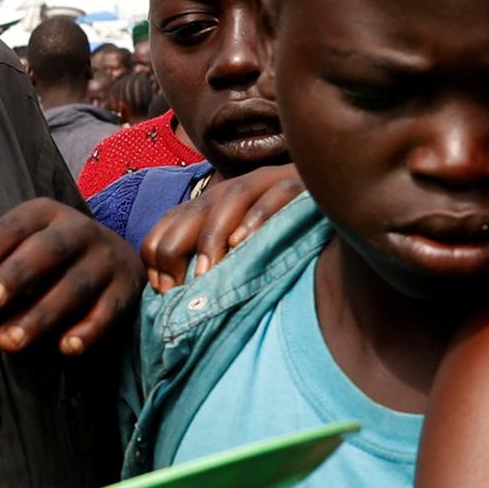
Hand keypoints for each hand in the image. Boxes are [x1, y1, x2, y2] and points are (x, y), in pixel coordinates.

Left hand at [0, 199, 140, 355]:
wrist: (114, 258)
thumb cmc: (49, 257)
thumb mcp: (22, 245)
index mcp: (45, 213)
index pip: (10, 230)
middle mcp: (79, 230)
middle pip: (47, 251)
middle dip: (14, 276)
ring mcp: (107, 258)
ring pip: (75, 286)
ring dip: (41, 315)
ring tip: (8, 341)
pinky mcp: (127, 289)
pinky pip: (108, 311)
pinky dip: (88, 330)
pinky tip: (66, 348)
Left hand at [141, 164, 300, 292]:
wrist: (331, 201)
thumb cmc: (281, 240)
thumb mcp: (237, 254)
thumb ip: (210, 268)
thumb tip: (176, 304)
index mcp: (212, 205)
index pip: (169, 222)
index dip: (157, 257)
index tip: (165, 294)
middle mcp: (233, 191)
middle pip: (193, 210)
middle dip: (176, 249)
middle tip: (176, 291)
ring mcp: (266, 183)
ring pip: (231, 198)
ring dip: (213, 236)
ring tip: (205, 274)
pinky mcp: (297, 184)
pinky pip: (276, 194)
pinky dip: (258, 217)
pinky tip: (245, 242)